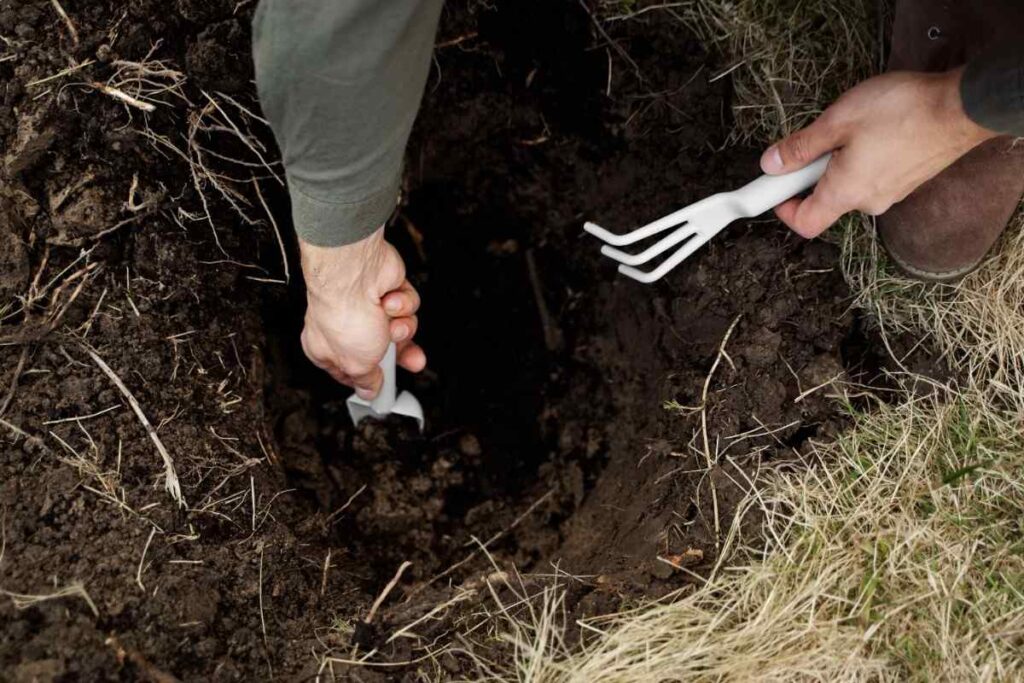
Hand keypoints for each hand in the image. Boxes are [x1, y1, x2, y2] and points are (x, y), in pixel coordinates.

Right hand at [299, 228, 425, 397]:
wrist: (356, 274)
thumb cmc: (344, 315)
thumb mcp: (356, 364)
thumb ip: (365, 380)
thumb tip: (368, 392)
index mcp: (328, 348)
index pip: (353, 371)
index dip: (372, 378)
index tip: (385, 385)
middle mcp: (347, 326)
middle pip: (383, 349)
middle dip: (401, 354)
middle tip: (412, 360)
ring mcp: (367, 306)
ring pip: (398, 328)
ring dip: (401, 328)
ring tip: (392, 324)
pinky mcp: (386, 288)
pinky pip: (405, 306)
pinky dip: (402, 305)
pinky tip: (391, 302)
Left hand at [760, 67, 997, 237]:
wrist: (963, 107)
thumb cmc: (902, 110)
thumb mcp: (838, 121)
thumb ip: (801, 148)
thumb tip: (771, 164)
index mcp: (846, 193)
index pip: (805, 224)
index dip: (784, 208)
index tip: (776, 186)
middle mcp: (868, 202)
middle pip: (826, 200)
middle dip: (814, 173)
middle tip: (819, 139)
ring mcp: (891, 194)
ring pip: (851, 185)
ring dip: (841, 162)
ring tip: (855, 128)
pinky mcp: (908, 181)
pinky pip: (873, 177)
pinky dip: (864, 160)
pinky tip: (877, 131)